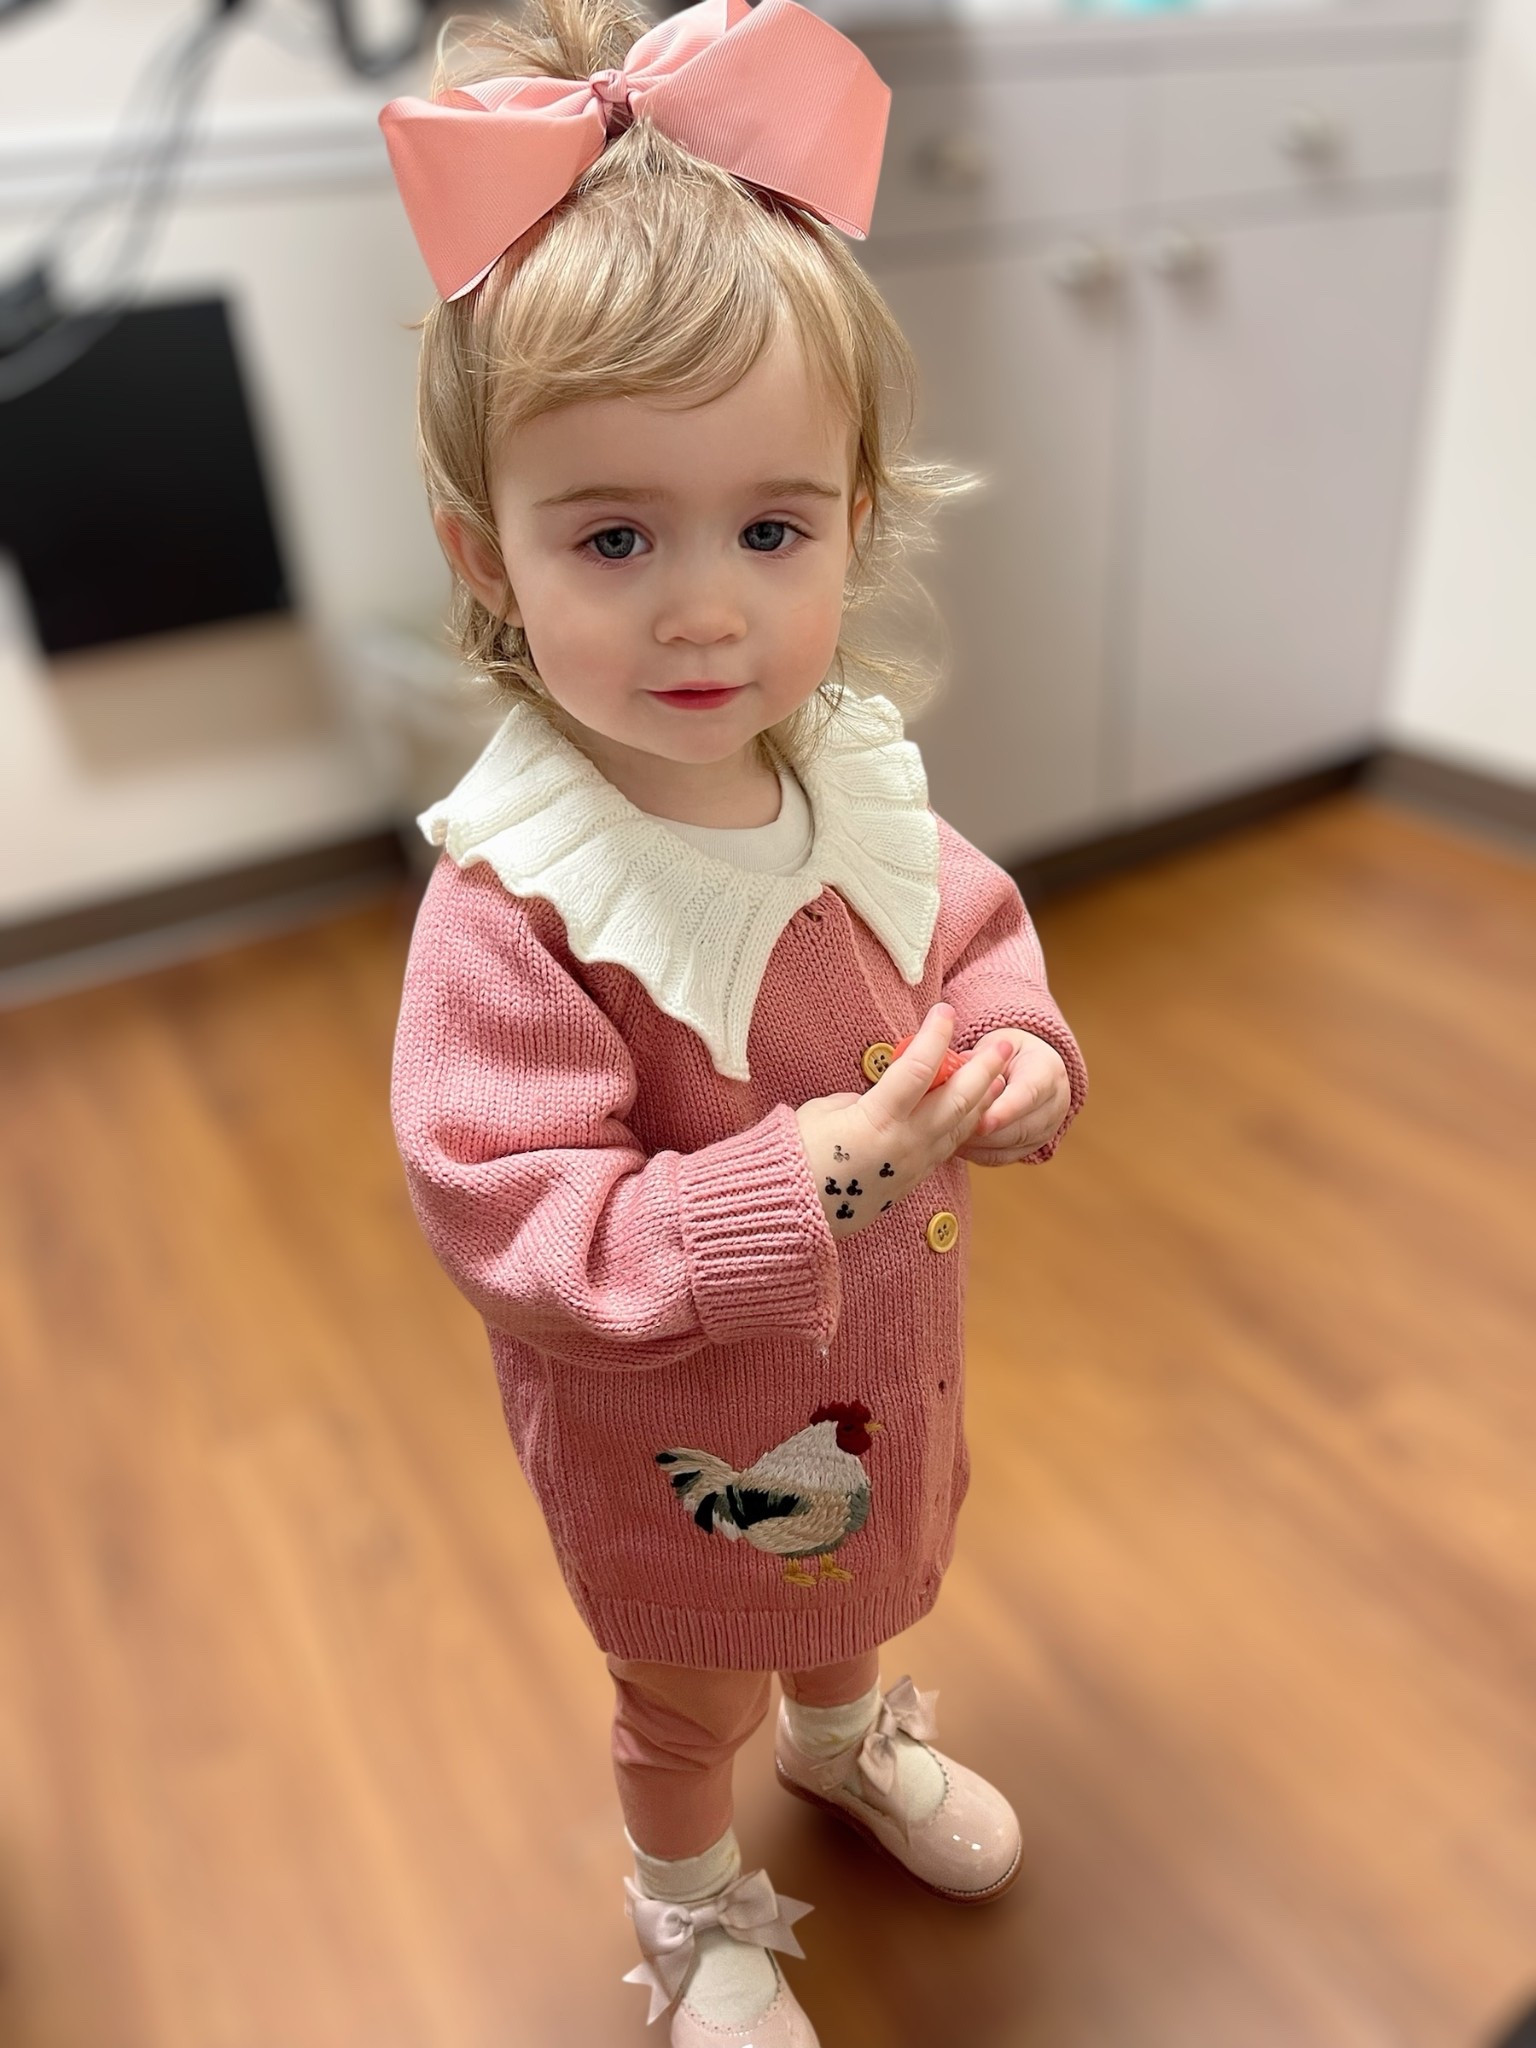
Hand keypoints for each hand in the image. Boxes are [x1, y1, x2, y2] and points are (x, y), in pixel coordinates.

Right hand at [794, 1004, 1010, 1240]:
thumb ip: (861, 1097)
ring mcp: (913, 1165)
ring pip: (961, 1127)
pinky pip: (948, 1149)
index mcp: (878, 1120)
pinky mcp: (913, 1181)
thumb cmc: (798, 1155)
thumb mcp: (823, 1111)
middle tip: (1003, 1044)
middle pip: (957, 1099)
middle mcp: (905, 1143)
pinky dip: (965, 1126)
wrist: (795, 1212)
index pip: (918, 1069)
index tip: (944, 1010)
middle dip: (984, 1068)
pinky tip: (974, 1113)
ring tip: (1001, 1076)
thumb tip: (882, 1094)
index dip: (935, 1036)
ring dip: (985, 1099)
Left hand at [954, 1028, 1070, 1165]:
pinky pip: (999, 1158)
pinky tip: (953, 1144)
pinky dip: (975, 1154)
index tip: (982, 1122)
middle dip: (984, 1133)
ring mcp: (1045, 1130)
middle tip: (949, 1131)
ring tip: (945, 1136)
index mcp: (1047, 1071)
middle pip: (1019, 1128)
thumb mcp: (996, 1044)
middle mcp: (1054, 1104)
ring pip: (1008, 1147)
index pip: (1030, 1094)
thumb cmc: (1007, 1052)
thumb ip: (980, 1059)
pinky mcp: (1029, 1148)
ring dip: (976, 1145)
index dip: (1006, 1111)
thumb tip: (954, 1074)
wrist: (1029, 1066)